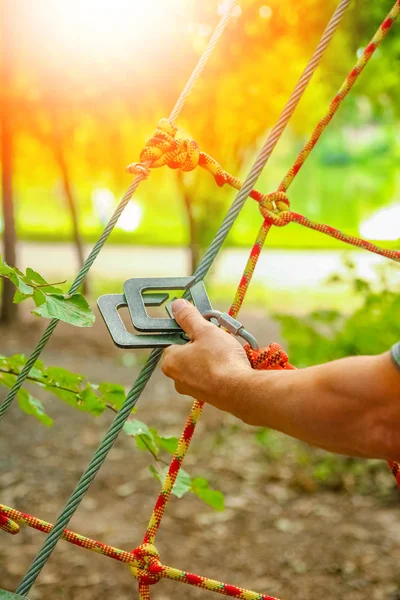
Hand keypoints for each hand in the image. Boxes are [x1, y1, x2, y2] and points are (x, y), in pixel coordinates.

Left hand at [162, 299, 252, 417]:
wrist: (240, 391)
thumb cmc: (220, 360)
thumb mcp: (205, 331)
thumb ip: (189, 317)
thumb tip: (176, 305)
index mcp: (169, 362)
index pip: (175, 340)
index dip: (191, 331)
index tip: (204, 328)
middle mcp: (176, 379)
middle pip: (189, 353)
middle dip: (203, 344)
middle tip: (218, 339)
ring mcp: (192, 390)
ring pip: (201, 365)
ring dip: (213, 356)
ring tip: (228, 352)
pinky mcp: (208, 397)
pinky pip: (211, 377)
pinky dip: (220, 370)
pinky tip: (231, 366)